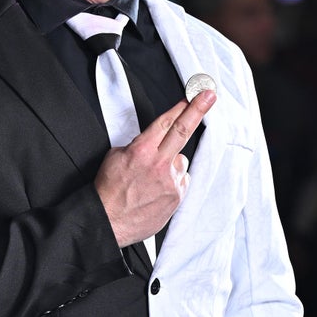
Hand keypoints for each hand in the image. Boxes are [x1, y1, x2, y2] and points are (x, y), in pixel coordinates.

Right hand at [95, 88, 214, 248]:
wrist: (107, 221)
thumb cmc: (109, 191)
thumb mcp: (115, 157)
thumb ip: (138, 146)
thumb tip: (152, 141)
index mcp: (141, 150)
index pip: (166, 122)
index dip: (181, 106)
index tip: (194, 95)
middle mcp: (158, 164)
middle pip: (183, 130)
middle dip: (198, 109)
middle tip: (209, 96)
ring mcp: (170, 182)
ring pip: (181, 162)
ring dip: (172, 164)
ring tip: (153, 178)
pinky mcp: (176, 198)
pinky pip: (181, 181)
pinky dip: (173, 182)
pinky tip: (157, 190)